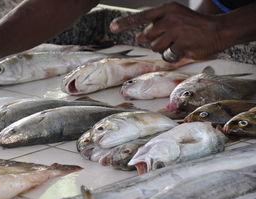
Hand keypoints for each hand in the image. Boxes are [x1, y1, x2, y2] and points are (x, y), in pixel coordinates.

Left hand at [109, 2, 226, 59]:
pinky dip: (173, 55)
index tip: (112, 27)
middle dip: (153, 40)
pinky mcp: (182, 45)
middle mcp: (169, 19)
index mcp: (166, 10)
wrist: (218, 30)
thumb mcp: (174, 18)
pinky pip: (167, 56)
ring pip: (155, 48)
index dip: (126, 22)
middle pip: (146, 37)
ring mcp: (176, 32)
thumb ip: (155, 27)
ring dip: (163, 49)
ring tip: (177, 42)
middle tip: (169, 37)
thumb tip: (137, 37)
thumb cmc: (192, 25)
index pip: (142, 17)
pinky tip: (183, 48)